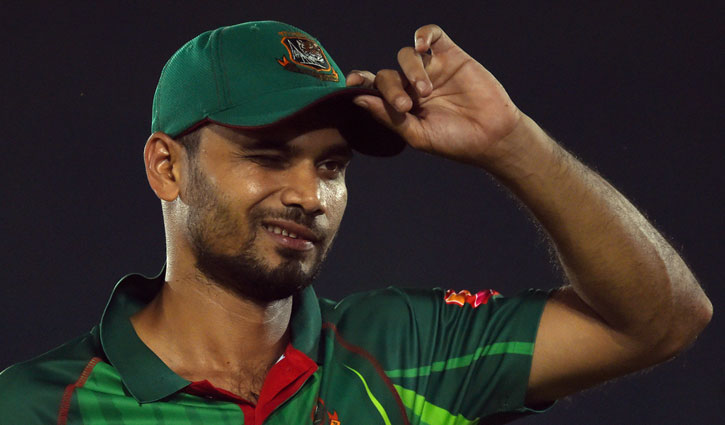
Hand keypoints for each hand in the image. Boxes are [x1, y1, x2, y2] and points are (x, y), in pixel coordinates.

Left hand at [347, 25, 523, 166]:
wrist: (491, 137)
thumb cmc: (454, 141)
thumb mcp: (416, 135)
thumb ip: (387, 117)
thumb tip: (357, 99)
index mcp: (400, 106)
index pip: (373, 88)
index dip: (360, 82)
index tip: (352, 84)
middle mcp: (412, 86)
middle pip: (387, 74)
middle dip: (390, 88)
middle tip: (405, 106)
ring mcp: (431, 69)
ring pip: (406, 56)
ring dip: (410, 71)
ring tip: (425, 92)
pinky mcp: (451, 56)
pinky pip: (432, 35)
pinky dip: (423, 35)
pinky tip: (422, 45)